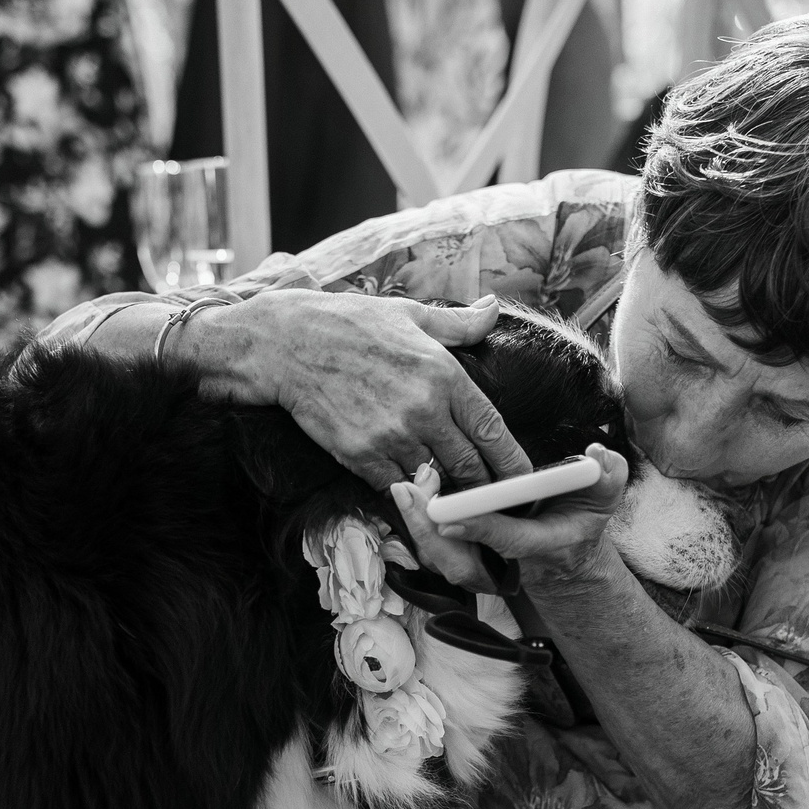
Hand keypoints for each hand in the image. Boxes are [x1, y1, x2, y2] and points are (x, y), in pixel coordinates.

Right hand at [189, 289, 528, 488]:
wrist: (284, 344)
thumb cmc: (348, 324)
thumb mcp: (409, 314)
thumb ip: (458, 324)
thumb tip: (493, 311)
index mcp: (444, 374)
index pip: (493, 431)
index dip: (512, 464)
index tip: (523, 481)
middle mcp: (424, 409)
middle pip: (469, 467)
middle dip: (481, 486)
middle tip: (488, 497)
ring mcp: (391, 436)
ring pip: (434, 481)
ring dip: (442, 491)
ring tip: (450, 497)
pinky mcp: (360, 456)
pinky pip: (396, 487)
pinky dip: (405, 489)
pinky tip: (408, 486)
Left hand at [387, 444, 627, 592]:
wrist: (566, 552)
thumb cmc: (582, 516)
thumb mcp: (604, 493)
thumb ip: (609, 474)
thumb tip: (597, 456)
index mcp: (542, 546)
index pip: (509, 540)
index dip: (480, 527)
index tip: (450, 513)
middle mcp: (508, 565)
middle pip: (461, 562)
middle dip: (431, 530)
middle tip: (410, 492)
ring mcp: (483, 568)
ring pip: (442, 560)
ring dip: (419, 528)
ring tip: (404, 489)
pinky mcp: (465, 561)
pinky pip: (435, 551)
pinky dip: (418, 526)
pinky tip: (408, 495)